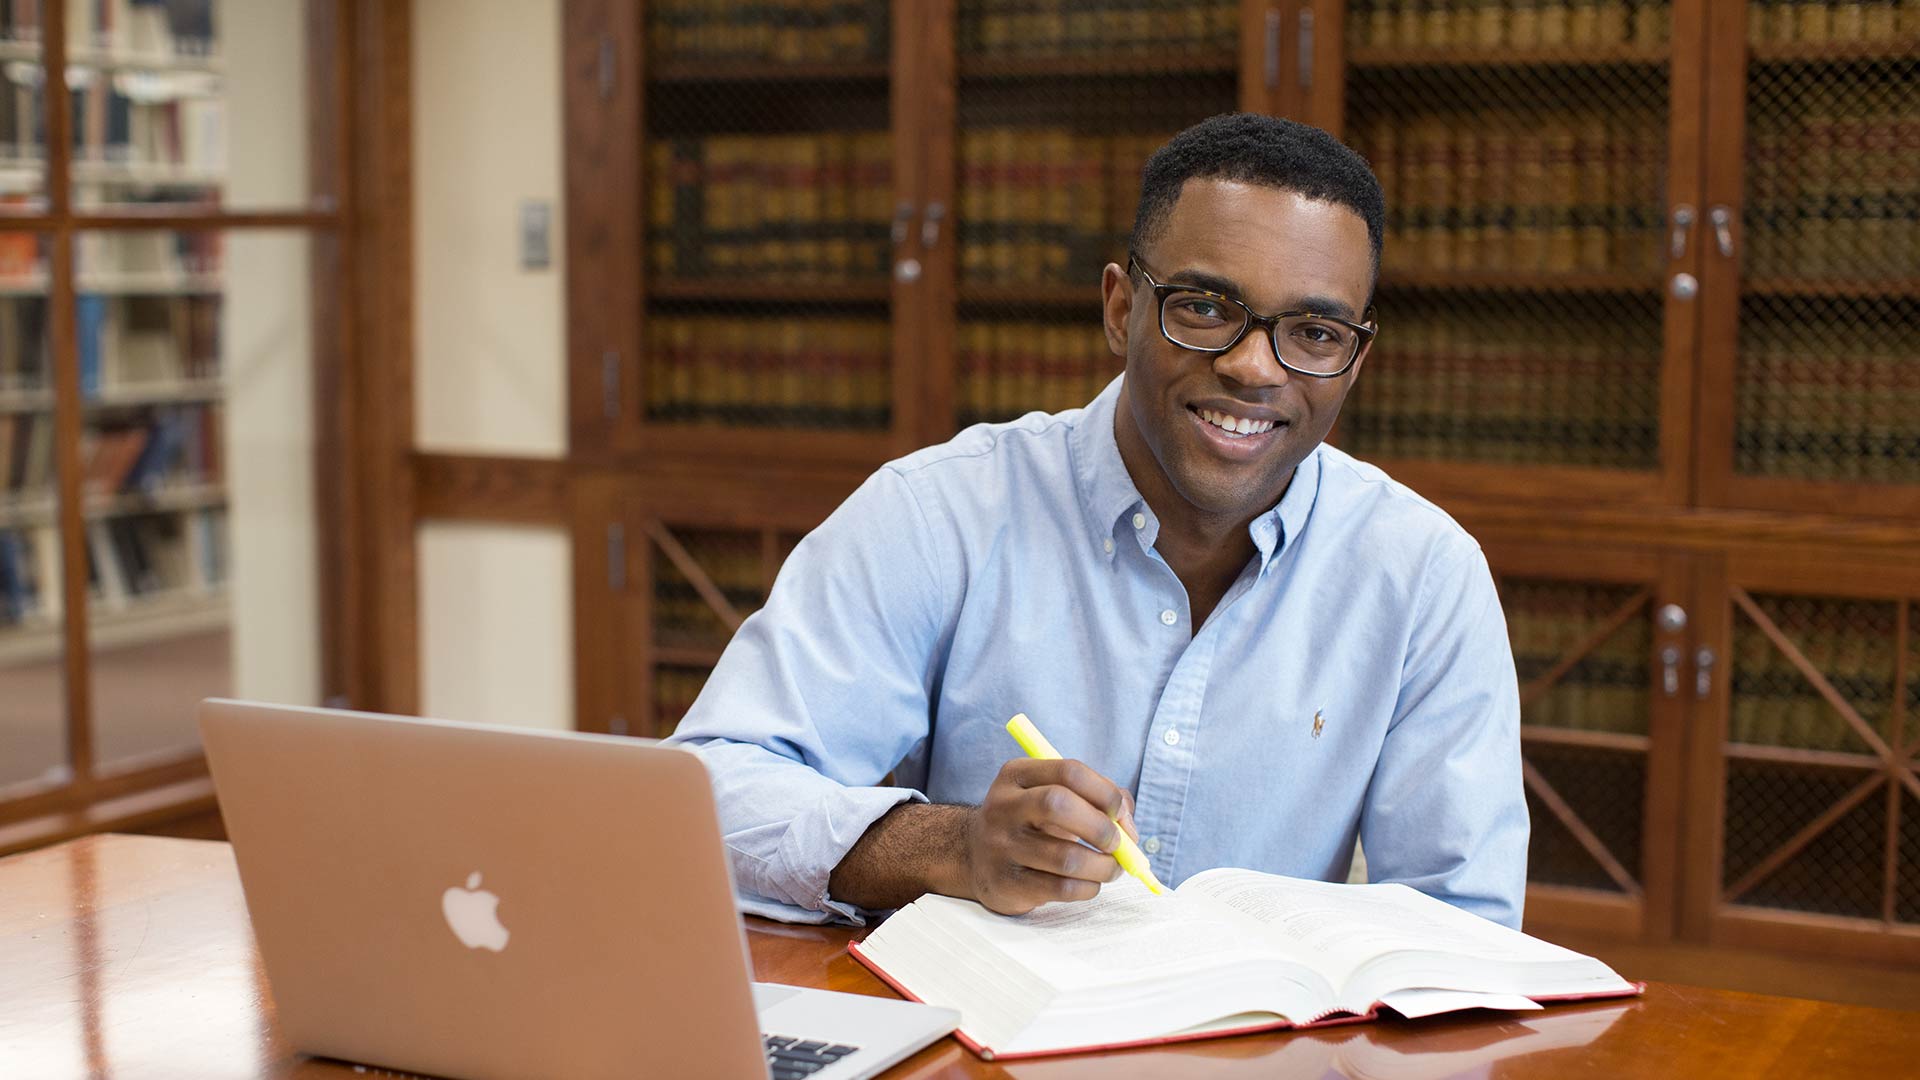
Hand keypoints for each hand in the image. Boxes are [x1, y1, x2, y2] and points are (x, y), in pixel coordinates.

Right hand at [963, 758, 1139, 915]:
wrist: (974, 856)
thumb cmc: (1030, 822)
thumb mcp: (1052, 795)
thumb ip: (1097, 799)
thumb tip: (1129, 829)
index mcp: (1017, 775)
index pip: (1069, 771)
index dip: (1105, 793)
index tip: (1120, 814)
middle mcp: (1002, 806)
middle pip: (1059, 805)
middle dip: (1102, 828)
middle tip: (1118, 844)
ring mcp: (999, 846)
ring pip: (1065, 858)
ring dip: (1103, 867)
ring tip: (1111, 869)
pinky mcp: (1005, 883)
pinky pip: (1060, 888)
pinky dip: (1088, 888)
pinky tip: (1089, 883)